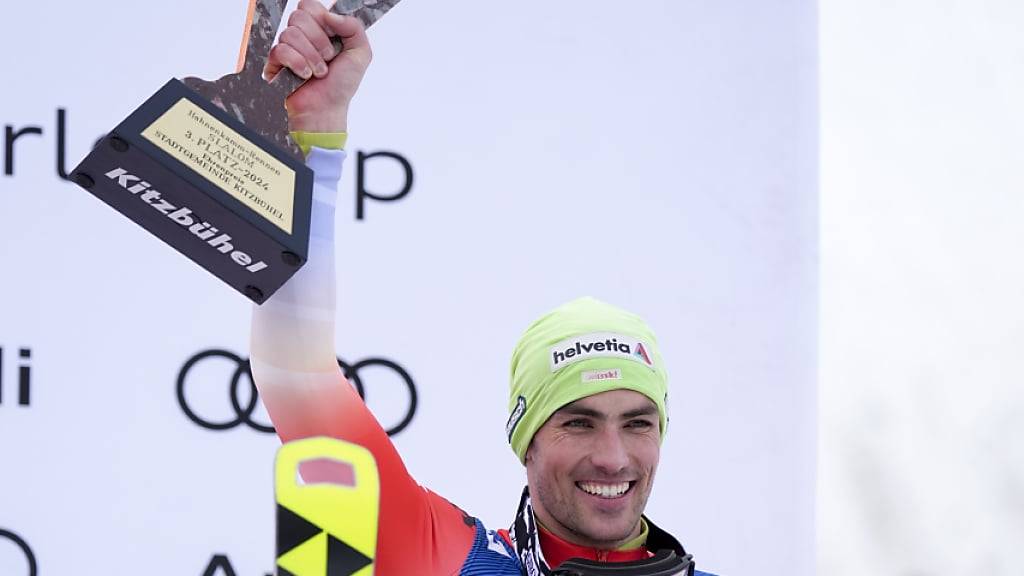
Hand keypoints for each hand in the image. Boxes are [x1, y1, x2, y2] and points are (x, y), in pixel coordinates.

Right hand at [264, 0, 371, 132]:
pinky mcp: (274, 62)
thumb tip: (329, 14)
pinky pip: (280, 50)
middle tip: (328, 58)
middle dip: (319, 40)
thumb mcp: (360, 53)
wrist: (327, 110)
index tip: (333, 38)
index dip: (321, 19)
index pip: (309, 5)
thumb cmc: (341, 85)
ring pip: (290, 33)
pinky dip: (298, 64)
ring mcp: (286, 48)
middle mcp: (301, 35)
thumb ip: (353, 27)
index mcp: (319, 28)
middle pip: (299, 16)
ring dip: (311, 57)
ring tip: (319, 72)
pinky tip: (305, 76)